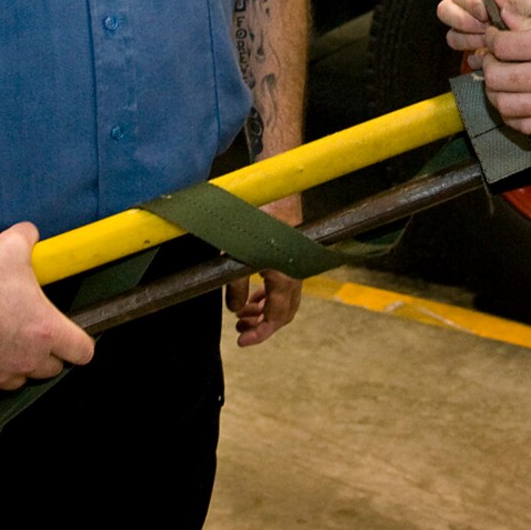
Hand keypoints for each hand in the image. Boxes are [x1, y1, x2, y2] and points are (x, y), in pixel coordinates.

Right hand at [0, 222, 95, 399]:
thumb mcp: (11, 245)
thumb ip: (29, 239)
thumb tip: (31, 234)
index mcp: (46, 331)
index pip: (83, 352)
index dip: (79, 342)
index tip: (71, 334)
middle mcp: (27, 360)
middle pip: (52, 368)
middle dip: (47, 352)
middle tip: (33, 331)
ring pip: (21, 380)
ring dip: (19, 365)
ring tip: (6, 341)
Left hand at [225, 194, 302, 346]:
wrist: (276, 189)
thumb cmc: (256, 217)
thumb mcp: (236, 254)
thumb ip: (235, 285)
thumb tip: (235, 310)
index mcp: (285, 277)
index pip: (276, 318)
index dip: (259, 334)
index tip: (242, 341)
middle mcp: (295, 275)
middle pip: (283, 314)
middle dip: (262, 325)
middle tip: (240, 331)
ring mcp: (295, 266)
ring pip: (284, 300)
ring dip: (264, 311)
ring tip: (242, 315)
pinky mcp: (291, 257)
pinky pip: (284, 286)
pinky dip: (269, 295)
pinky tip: (254, 295)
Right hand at [438, 0, 530, 55]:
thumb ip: (522, 0)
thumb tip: (500, 6)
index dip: (467, 2)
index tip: (484, 12)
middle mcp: (482, 4)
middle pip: (450, 13)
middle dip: (463, 23)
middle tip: (485, 29)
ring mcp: (486, 27)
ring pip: (457, 36)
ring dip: (469, 41)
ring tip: (492, 45)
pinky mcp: (494, 47)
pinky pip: (474, 55)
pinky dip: (478, 59)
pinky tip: (493, 60)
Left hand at [478, 11, 530, 134]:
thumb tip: (501, 19)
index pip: (502, 47)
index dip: (491, 40)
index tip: (493, 37)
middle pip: (498, 78)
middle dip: (487, 66)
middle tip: (493, 58)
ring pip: (507, 106)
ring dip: (495, 93)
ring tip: (502, 81)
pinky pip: (528, 126)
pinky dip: (513, 115)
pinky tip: (516, 101)